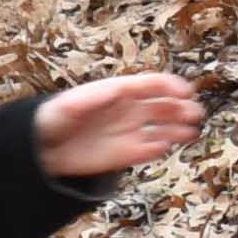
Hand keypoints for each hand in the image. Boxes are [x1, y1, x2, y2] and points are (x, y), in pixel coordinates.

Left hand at [36, 68, 202, 182]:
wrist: (43, 149)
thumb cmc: (54, 119)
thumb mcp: (69, 104)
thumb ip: (93, 98)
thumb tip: (118, 90)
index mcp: (119, 92)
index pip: (151, 84)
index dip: (171, 85)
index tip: (186, 91)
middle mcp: (130, 110)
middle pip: (164, 105)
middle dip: (181, 108)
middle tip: (194, 113)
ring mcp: (131, 131)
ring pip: (163, 128)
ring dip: (179, 129)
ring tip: (191, 132)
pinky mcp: (128, 153)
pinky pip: (150, 150)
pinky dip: (159, 148)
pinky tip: (165, 147)